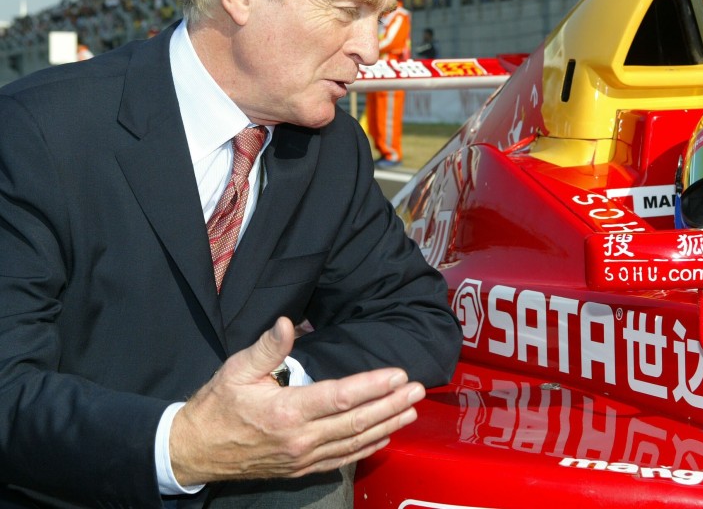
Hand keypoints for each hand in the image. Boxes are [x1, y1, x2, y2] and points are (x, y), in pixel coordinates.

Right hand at [168, 317, 424, 485]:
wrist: (195, 450)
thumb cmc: (217, 405)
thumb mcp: (236, 370)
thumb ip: (267, 348)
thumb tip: (287, 322)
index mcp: (286, 412)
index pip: (341, 398)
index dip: (373, 386)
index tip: (398, 374)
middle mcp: (300, 439)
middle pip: (356, 421)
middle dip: (391, 405)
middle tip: (418, 389)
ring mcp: (303, 457)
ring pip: (354, 442)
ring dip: (387, 426)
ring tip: (411, 410)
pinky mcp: (301, 469)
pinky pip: (342, 459)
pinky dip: (367, 448)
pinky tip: (385, 437)